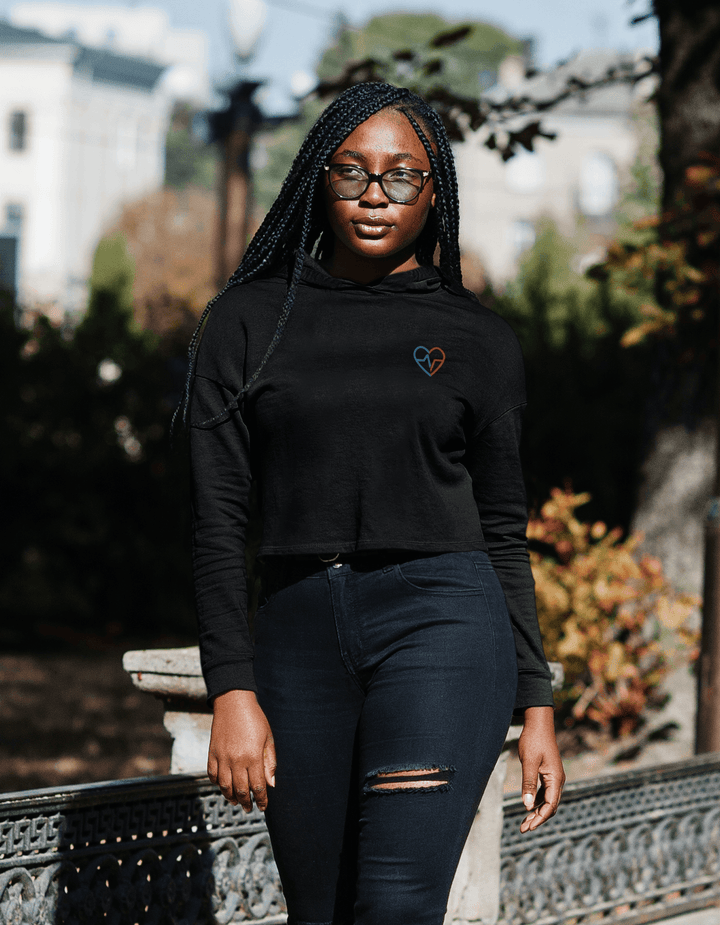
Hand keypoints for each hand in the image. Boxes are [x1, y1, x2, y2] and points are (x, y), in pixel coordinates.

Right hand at [207, 689, 276, 812]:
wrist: (233, 702)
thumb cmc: (255, 718)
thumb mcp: (268, 738)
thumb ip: (270, 762)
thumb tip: (271, 784)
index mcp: (253, 757)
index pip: (257, 787)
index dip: (261, 800)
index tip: (263, 807)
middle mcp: (236, 760)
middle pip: (240, 790)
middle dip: (246, 802)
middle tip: (249, 808)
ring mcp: (222, 757)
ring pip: (225, 786)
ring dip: (231, 797)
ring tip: (237, 801)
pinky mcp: (212, 753)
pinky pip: (212, 775)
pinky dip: (217, 784)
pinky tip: (224, 786)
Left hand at [517, 705, 564, 832]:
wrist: (538, 723)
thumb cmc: (533, 740)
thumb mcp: (529, 762)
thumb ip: (528, 783)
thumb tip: (526, 806)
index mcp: (556, 779)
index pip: (550, 805)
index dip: (539, 818)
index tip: (528, 827)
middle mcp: (558, 780)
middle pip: (550, 806)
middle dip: (537, 819)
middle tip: (523, 829)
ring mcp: (554, 777)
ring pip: (547, 801)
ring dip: (536, 812)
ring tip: (524, 822)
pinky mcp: (548, 773)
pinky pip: (544, 793)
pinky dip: (536, 802)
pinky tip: (528, 807)